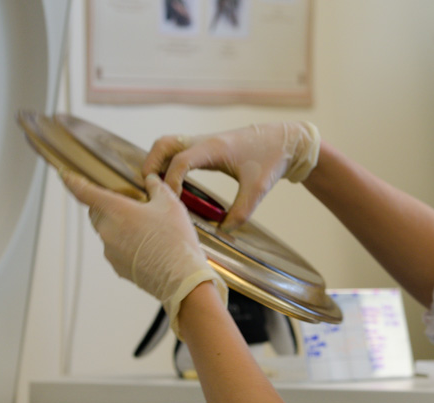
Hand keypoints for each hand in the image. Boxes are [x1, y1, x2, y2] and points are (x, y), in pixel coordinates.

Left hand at [60, 170, 227, 337]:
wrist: (181, 278)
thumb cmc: (176, 239)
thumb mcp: (171, 204)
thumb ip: (157, 187)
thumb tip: (151, 180)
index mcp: (116, 210)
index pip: (84, 192)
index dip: (72, 181)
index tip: (64, 175)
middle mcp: (107, 230)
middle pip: (97, 212)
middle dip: (108, 206)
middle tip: (132, 206)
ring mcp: (110, 250)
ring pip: (107, 231)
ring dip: (119, 227)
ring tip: (147, 231)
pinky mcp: (117, 266)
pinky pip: (116, 249)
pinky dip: (126, 245)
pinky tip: (149, 248)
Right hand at [142, 122, 319, 230]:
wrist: (284, 141)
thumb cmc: (271, 159)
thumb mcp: (258, 189)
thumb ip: (241, 211)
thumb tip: (223, 231)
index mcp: (214, 148)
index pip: (180, 161)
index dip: (171, 181)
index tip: (172, 201)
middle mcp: (204, 141)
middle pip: (164, 144)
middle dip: (152, 164)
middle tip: (149, 188)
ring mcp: (204, 142)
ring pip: (169, 144)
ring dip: (157, 161)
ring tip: (157, 186)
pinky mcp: (207, 147)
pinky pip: (179, 149)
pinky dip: (169, 162)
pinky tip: (174, 183)